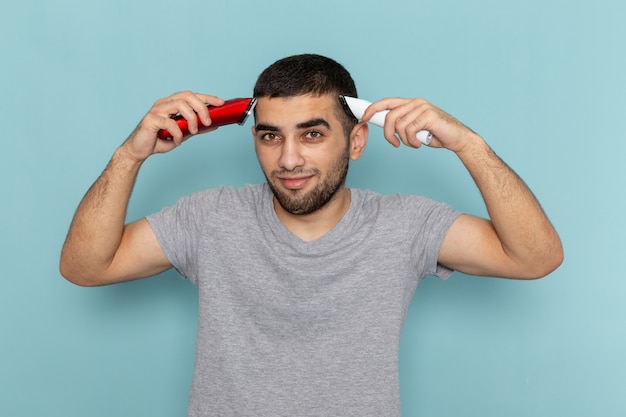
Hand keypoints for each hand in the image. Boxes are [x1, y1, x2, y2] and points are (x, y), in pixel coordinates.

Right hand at [122, 91, 224, 161]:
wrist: (139, 150)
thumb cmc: (159, 140)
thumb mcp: (182, 134)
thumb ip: (196, 128)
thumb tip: (214, 125)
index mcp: (172, 104)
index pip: (192, 95)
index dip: (207, 97)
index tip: (221, 102)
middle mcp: (164, 103)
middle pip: (187, 96)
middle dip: (201, 107)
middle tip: (208, 121)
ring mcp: (157, 110)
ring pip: (179, 105)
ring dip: (191, 119)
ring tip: (193, 131)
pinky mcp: (150, 119)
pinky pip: (169, 123)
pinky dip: (177, 134)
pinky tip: (177, 141)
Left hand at [361, 97, 477, 152]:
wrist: (458, 138)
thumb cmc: (436, 134)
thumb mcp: (415, 128)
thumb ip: (402, 125)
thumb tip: (386, 127)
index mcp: (411, 103)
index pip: (387, 102)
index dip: (373, 108)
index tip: (364, 117)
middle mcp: (416, 102)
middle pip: (390, 117)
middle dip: (388, 134)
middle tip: (395, 144)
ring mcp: (422, 108)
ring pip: (399, 126)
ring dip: (405, 140)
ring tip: (414, 143)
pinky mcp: (428, 116)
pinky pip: (410, 130)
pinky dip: (412, 141)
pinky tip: (420, 143)